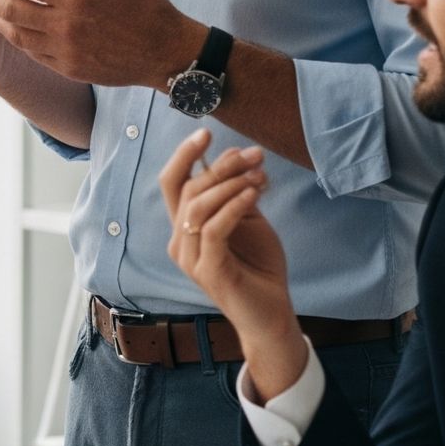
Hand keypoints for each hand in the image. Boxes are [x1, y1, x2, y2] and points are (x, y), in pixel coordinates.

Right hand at [157, 129, 304, 368]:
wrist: (271, 313)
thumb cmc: (258, 267)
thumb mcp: (249, 220)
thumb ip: (238, 192)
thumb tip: (236, 154)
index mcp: (184, 227)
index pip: (173, 183)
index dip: (184, 156)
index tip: (206, 132)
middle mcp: (180, 241)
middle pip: (187, 190)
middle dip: (221, 166)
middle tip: (254, 154)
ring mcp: (190, 257)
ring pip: (198, 206)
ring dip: (230, 183)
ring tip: (259, 172)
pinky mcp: (207, 271)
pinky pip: (214, 229)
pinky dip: (233, 206)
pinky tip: (254, 192)